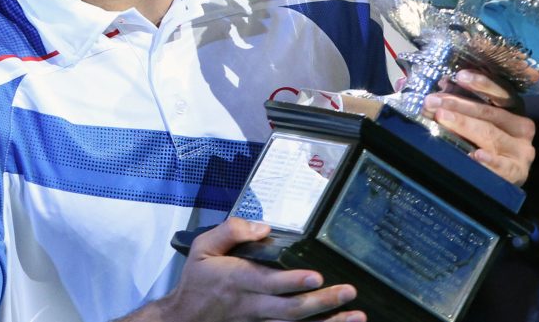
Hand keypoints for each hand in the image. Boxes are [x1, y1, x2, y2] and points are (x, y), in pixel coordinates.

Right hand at [154, 218, 365, 321]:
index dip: (294, 281)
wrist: (183, 319)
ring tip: (356, 316)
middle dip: (323, 301)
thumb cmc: (197, 281)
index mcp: (239, 280)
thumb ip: (231, 231)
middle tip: (348, 292)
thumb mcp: (203, 248)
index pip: (271, 282)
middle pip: (292, 308)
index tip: (316, 276)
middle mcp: (253, 305)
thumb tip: (262, 226)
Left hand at [420, 70, 535, 185]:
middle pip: (490, 113)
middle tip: (433, 101)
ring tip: (442, 118)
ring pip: (491, 135)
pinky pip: (502, 166)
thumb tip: (443, 85)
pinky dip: (489, 161)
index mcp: (515, 108)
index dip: (481, 83)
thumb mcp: (481, 119)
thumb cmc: (490, 140)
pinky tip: (475, 155)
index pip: (500, 91)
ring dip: (464, 125)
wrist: (510, 173)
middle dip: (458, 105)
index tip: (460, 76)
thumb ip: (465, 103)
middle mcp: (522, 127)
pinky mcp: (517, 172)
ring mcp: (521, 150)